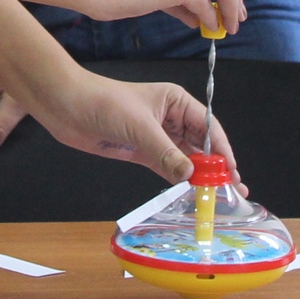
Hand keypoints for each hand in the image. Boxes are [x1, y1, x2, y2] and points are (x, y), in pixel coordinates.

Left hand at [23, 68, 236, 185]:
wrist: (66, 106)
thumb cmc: (103, 102)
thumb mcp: (139, 126)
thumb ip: (166, 152)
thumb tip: (191, 175)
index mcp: (176, 101)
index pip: (208, 127)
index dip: (222, 150)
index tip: (232, 171)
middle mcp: (170, 118)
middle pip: (200, 145)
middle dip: (216, 167)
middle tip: (233, 190)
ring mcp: (156, 137)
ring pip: (185, 159)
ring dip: (199, 177)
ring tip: (218, 197)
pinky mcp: (141, 152)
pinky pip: (166, 167)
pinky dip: (178, 180)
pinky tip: (191, 193)